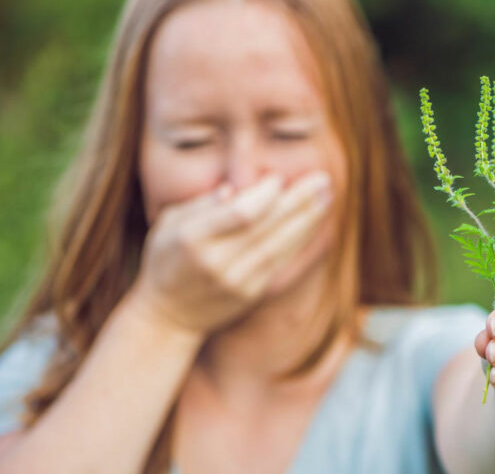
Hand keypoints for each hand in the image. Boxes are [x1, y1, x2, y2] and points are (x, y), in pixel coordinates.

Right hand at [130, 171, 333, 335]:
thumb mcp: (168, 223)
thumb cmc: (167, 258)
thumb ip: (200, 204)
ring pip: (280, 245)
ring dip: (307, 219)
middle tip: (322, 179)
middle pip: (267, 228)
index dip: (263, 195)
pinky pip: (281, 261)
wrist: (167, 316)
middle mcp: (216, 261)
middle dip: (298, 201)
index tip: (278, 178)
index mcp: (192, 238)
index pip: (240, 214)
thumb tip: (234, 189)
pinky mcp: (251, 293)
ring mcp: (237, 281)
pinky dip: (299, 239)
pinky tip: (313, 220)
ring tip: (327, 196)